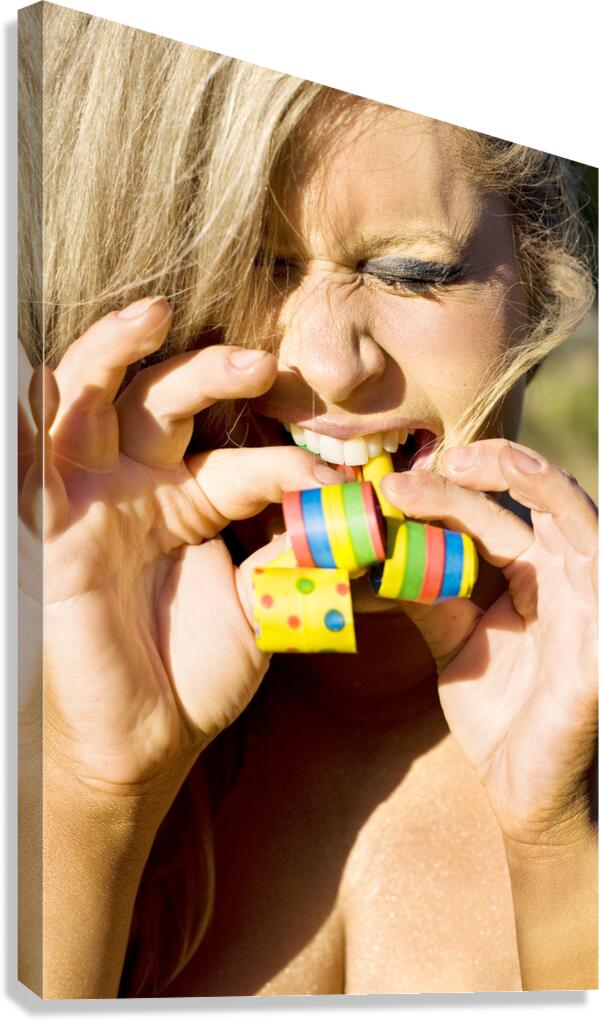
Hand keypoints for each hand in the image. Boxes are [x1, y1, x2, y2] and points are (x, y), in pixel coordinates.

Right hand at [19, 297, 341, 797]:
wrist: (141, 740)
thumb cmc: (197, 673)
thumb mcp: (265, 607)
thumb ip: (300, 556)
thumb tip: (357, 516)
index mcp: (193, 502)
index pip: (240, 461)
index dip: (284, 462)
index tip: (334, 476)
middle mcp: (142, 489)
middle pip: (167, 404)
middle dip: (209, 374)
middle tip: (260, 365)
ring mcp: (94, 500)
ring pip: (97, 403)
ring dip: (118, 354)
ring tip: (154, 315)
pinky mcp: (52, 523)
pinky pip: (40, 456)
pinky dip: (47, 409)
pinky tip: (54, 376)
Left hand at [380, 440, 597, 846]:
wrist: (524, 789)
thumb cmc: (498, 714)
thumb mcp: (454, 643)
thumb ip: (429, 596)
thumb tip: (382, 552)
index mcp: (532, 577)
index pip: (493, 518)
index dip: (448, 494)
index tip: (391, 486)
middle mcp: (566, 578)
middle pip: (537, 501)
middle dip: (489, 470)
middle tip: (430, 465)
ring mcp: (590, 602)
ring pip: (576, 518)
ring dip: (529, 482)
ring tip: (474, 463)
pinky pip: (597, 575)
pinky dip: (576, 537)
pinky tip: (538, 504)